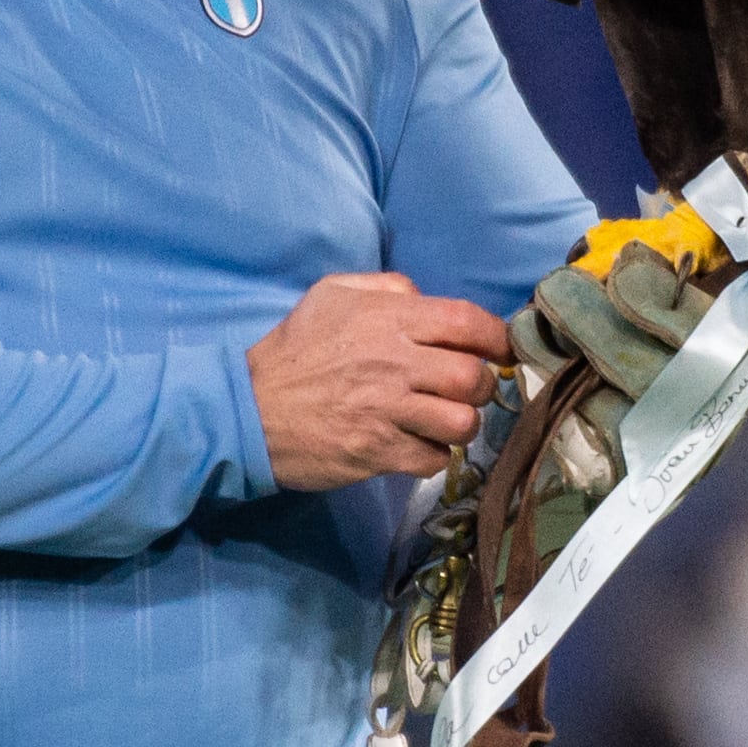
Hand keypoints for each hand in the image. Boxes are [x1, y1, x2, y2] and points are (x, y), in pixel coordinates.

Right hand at [246, 273, 511, 489]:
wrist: (247, 408)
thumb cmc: (294, 349)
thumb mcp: (330, 294)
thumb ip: (385, 287)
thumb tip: (424, 296)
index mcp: (388, 318)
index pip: (467, 321)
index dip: (497, 338)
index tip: (500, 351)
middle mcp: (394, 362)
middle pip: (473, 377)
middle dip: (481, 387)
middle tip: (465, 392)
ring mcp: (387, 411)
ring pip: (462, 422)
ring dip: (462, 425)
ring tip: (443, 422)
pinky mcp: (378, 451)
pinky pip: (434, 459)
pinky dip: (433, 456)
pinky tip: (416, 446)